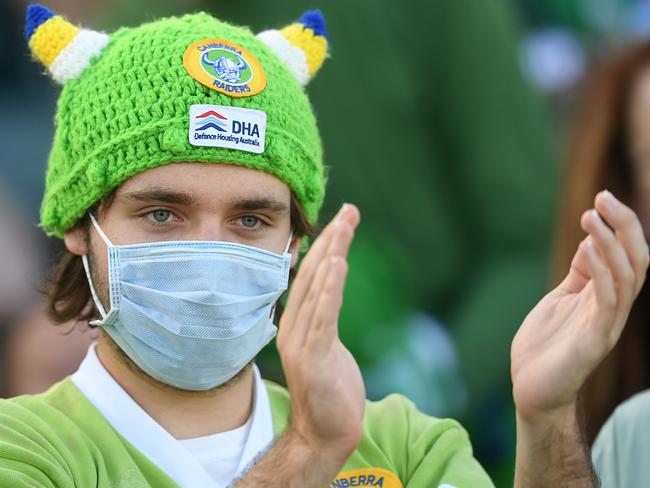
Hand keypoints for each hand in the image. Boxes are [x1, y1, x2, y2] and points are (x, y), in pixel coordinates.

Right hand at [277, 203, 364, 464]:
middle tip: (349, 210)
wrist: (325, 433)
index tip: (342, 220)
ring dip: (332, 254)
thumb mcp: (327, 346)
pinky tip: (337, 264)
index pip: (310, 277)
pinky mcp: (313, 358)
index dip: (325, 247)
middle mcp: (293, 327)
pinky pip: (323, 317)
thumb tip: (330, 294)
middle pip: (312, 275)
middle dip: (332, 240)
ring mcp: (300, 342)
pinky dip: (330, 289)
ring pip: (317, 289)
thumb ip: (325, 318)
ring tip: (345, 225)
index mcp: (296, 323)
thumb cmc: (330, 390)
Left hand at [511, 191, 648, 420]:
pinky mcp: (595, 340)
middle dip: (625, 225)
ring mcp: (607, 324)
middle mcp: (613, 308)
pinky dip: (603, 272)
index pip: (628, 255)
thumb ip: (579, 274)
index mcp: (605, 297)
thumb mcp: (561, 298)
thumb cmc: (545, 345)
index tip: (601, 197)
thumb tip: (591, 242)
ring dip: (611, 242)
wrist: (532, 389)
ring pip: (627, 277)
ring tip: (591, 216)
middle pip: (637, 260)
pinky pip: (608, 302)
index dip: (620, 225)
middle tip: (604, 197)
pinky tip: (590, 250)